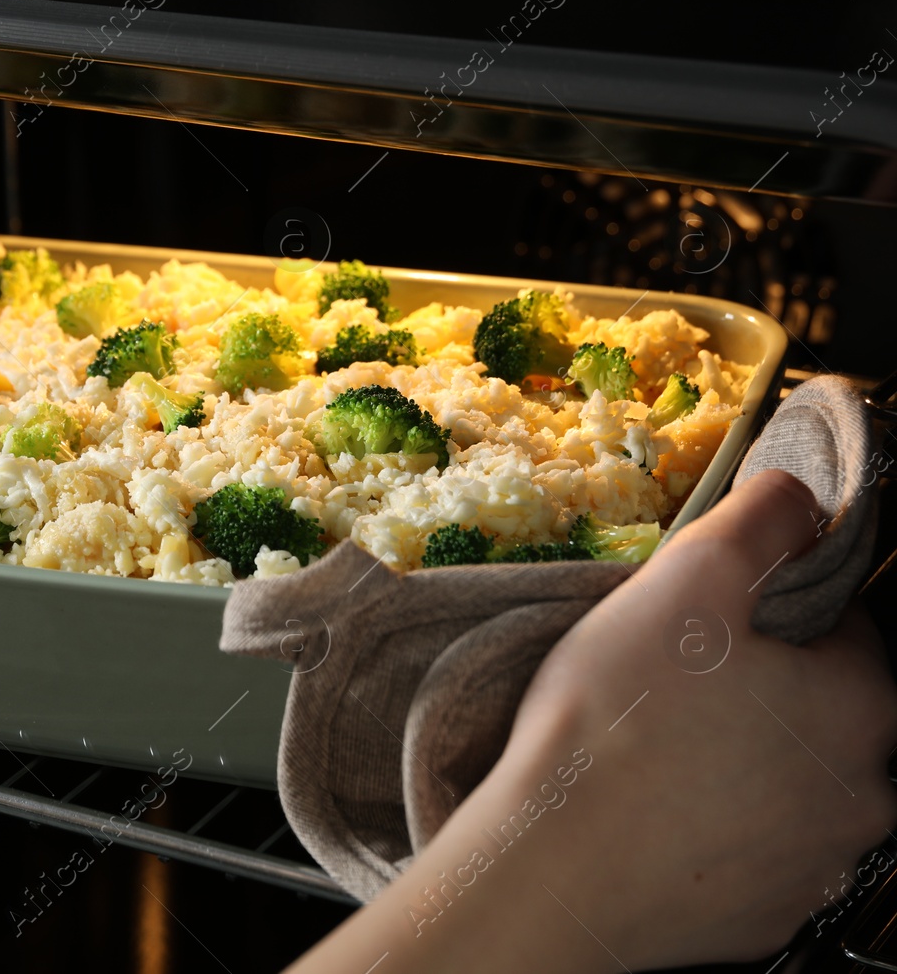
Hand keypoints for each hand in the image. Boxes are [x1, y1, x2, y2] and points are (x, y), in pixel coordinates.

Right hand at [290, 470, 896, 971]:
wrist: (552, 868)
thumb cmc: (615, 725)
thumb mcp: (686, 578)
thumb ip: (761, 519)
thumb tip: (800, 499)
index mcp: (861, 705)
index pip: (844, 630)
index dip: (768, 615)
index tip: (704, 627)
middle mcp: (862, 794)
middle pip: (821, 713)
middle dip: (760, 693)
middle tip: (671, 686)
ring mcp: (814, 864)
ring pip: (789, 785)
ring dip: (739, 763)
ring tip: (653, 751)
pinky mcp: (762, 915)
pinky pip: (751, 852)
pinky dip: (712, 829)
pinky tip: (652, 810)